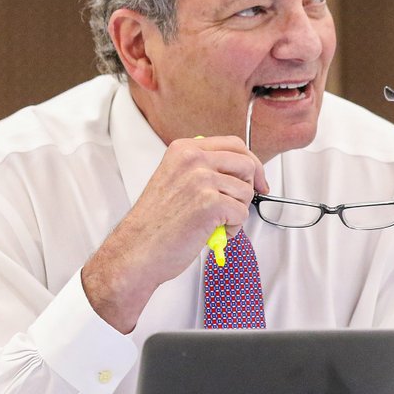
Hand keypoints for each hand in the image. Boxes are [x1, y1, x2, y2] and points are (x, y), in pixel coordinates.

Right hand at [82, 135, 267, 332]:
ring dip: (236, 212)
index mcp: (184, 149)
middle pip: (246, 164)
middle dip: (249, 188)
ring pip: (246, 192)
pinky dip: (233, 228)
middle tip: (237, 206)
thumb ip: (202, 168)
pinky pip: (241, 213)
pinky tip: (213, 232)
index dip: (251, 163)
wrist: (137, 250)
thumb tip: (239, 171)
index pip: (234, 144)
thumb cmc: (155, 223)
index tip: (256, 179)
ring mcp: (202, 180)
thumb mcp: (174, 178)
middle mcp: (193, 159)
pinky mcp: (210, 204)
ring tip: (214, 223)